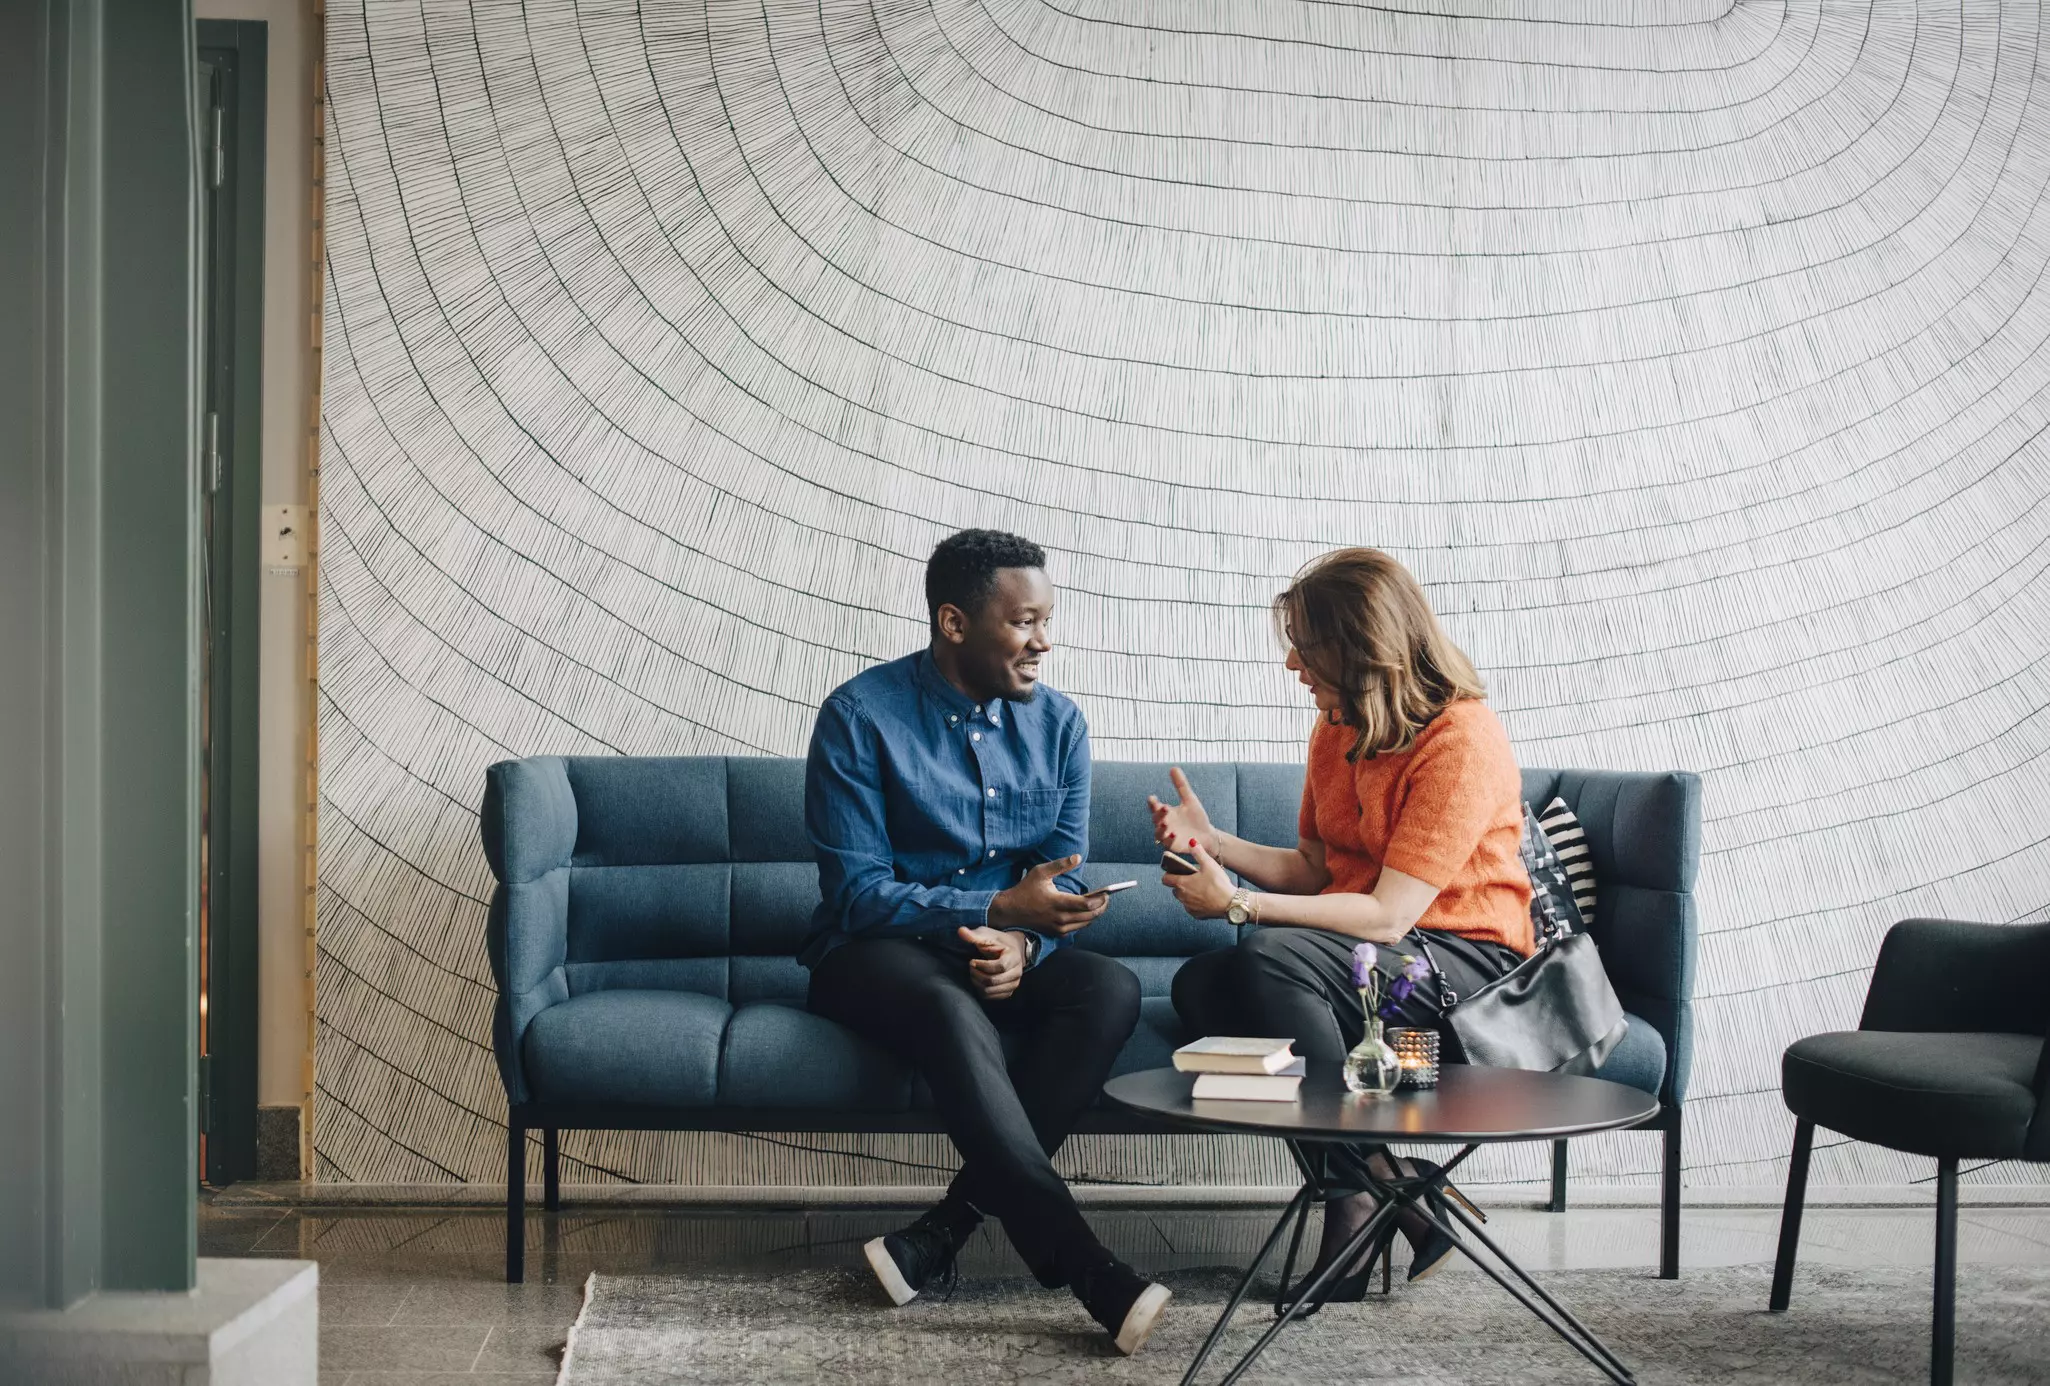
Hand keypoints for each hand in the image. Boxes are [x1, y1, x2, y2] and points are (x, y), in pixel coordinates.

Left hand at [958, 926, 1027, 999]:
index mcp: (1014, 957)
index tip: (972, 961)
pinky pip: (991, 997)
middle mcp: (1017, 972)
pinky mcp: (1008, 992)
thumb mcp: (986, 935)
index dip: (982, 965)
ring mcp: (1014, 984)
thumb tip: (960, 931)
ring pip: (990, 991)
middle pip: (993, 981)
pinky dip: (981, 990)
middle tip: (971, 967)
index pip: (999, 966)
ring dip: (977, 983)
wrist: (1010, 950)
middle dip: (977, 975)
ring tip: (973, 973)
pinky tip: (978, 980)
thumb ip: (974, 935)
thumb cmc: (996, 942)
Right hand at [988, 855, 1107, 936]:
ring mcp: (1058, 928)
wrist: (1010, 911)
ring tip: (1100, 903)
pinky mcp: (1057, 933)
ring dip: (1095, 914)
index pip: (1086, 904)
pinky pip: (1077, 928)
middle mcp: (1060, 918)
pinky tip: (1086, 912)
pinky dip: (1084, 920)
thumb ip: (1060, 865)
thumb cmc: (1025, 889)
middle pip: (1090, 915)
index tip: (1107, 892)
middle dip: (1102, 907)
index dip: (1100, 899)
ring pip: (1085, 923)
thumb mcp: (1040, 872)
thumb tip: (1078, 857)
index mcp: (1057, 902)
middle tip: (1107, 898)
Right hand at [1149, 767, 1219, 857]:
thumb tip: (1173, 768)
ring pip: (1159, 833)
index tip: (1152, 798)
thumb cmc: (1196, 817)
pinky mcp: (1174, 845)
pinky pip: (1168, 843)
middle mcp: (1164, 824)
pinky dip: (1169, 839)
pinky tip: (1173, 833)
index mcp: (1166, 813)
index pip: (1155, 807)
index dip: (1153, 803)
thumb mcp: (1189, 800)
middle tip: (1163, 808)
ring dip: (1161, 828)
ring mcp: (1168, 835)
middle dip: (1158, 814)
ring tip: (1166, 822)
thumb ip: (1181, 785)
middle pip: (1156, 819)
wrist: (1207, 834)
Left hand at [1161, 838, 1235, 918]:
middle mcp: (1182, 897)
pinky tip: (1205, 898)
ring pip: (1183, 899)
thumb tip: (1191, 842)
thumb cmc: (1219, 884)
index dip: (1169, 874)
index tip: (1176, 871)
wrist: (1231, 904)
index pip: (1165, 879)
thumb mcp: (1209, 864)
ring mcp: (1189, 907)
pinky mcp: (1197, 915)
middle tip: (1192, 878)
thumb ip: (1198, 852)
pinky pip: (1191, 908)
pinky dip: (1195, 903)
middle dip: (1180, 883)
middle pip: (1174, 889)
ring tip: (1200, 888)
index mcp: (1182, 884)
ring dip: (1187, 894)